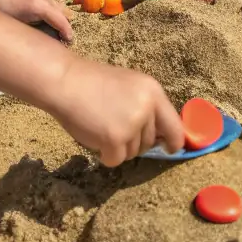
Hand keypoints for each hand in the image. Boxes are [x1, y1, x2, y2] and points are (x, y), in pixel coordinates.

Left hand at [0, 0, 73, 42]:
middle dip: (66, 25)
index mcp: (38, 6)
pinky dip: (56, 13)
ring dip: (62, 18)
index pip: (60, 19)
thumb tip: (50, 39)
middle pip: (64, 12)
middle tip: (65, 38)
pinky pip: (54, 3)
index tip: (70, 41)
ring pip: (60, 7)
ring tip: (59, 31)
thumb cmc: (4, 13)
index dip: (67, 31)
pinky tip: (52, 22)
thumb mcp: (20, 26)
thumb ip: (37, 30)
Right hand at [43, 57, 184, 165]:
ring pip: (133, 153)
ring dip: (117, 147)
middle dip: (133, 141)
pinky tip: (94, 135)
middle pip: (150, 143)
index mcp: (153, 91)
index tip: (168, 148)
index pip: (176, 127)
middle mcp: (147, 107)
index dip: (173, 142)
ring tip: (101, 124)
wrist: (65, 81)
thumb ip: (146, 108)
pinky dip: (104, 154)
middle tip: (112, 123)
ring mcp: (132, 124)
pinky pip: (116, 160)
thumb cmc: (93, 83)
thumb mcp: (129, 87)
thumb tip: (162, 138)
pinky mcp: (115, 139)